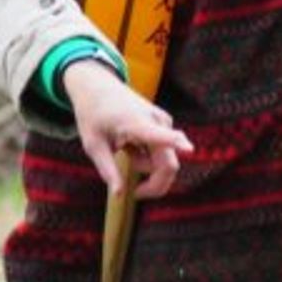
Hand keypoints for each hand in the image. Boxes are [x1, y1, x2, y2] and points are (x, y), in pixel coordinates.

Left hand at [63, 60, 192, 199]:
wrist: (97, 86)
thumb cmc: (92, 115)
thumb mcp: (92, 144)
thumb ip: (107, 169)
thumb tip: (119, 195)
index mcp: (134, 123)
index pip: (157, 134)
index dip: (175, 143)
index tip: (189, 149)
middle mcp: (155, 121)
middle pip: (168, 164)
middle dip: (153, 183)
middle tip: (136, 192)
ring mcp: (163, 121)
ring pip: (164, 160)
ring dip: (144, 164)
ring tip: (123, 147)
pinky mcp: (165, 123)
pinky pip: (162, 152)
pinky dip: (147, 155)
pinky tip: (131, 141)